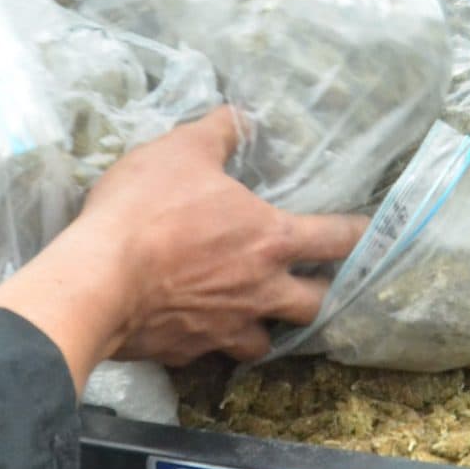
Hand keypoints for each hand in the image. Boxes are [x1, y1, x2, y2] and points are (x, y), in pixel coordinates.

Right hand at [0, 110, 362, 384]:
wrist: (98, 279)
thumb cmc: (147, 209)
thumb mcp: (182, 150)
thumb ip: (218, 132)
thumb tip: (240, 115)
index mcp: (270, 239)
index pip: (336, 239)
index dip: (360, 236)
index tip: (371, 235)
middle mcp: (260, 291)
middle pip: (315, 307)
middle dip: (321, 297)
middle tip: (314, 285)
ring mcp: (226, 328)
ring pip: (266, 343)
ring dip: (267, 329)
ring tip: (258, 316)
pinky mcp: (190, 352)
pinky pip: (213, 354)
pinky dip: (212, 343)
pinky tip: (199, 330)